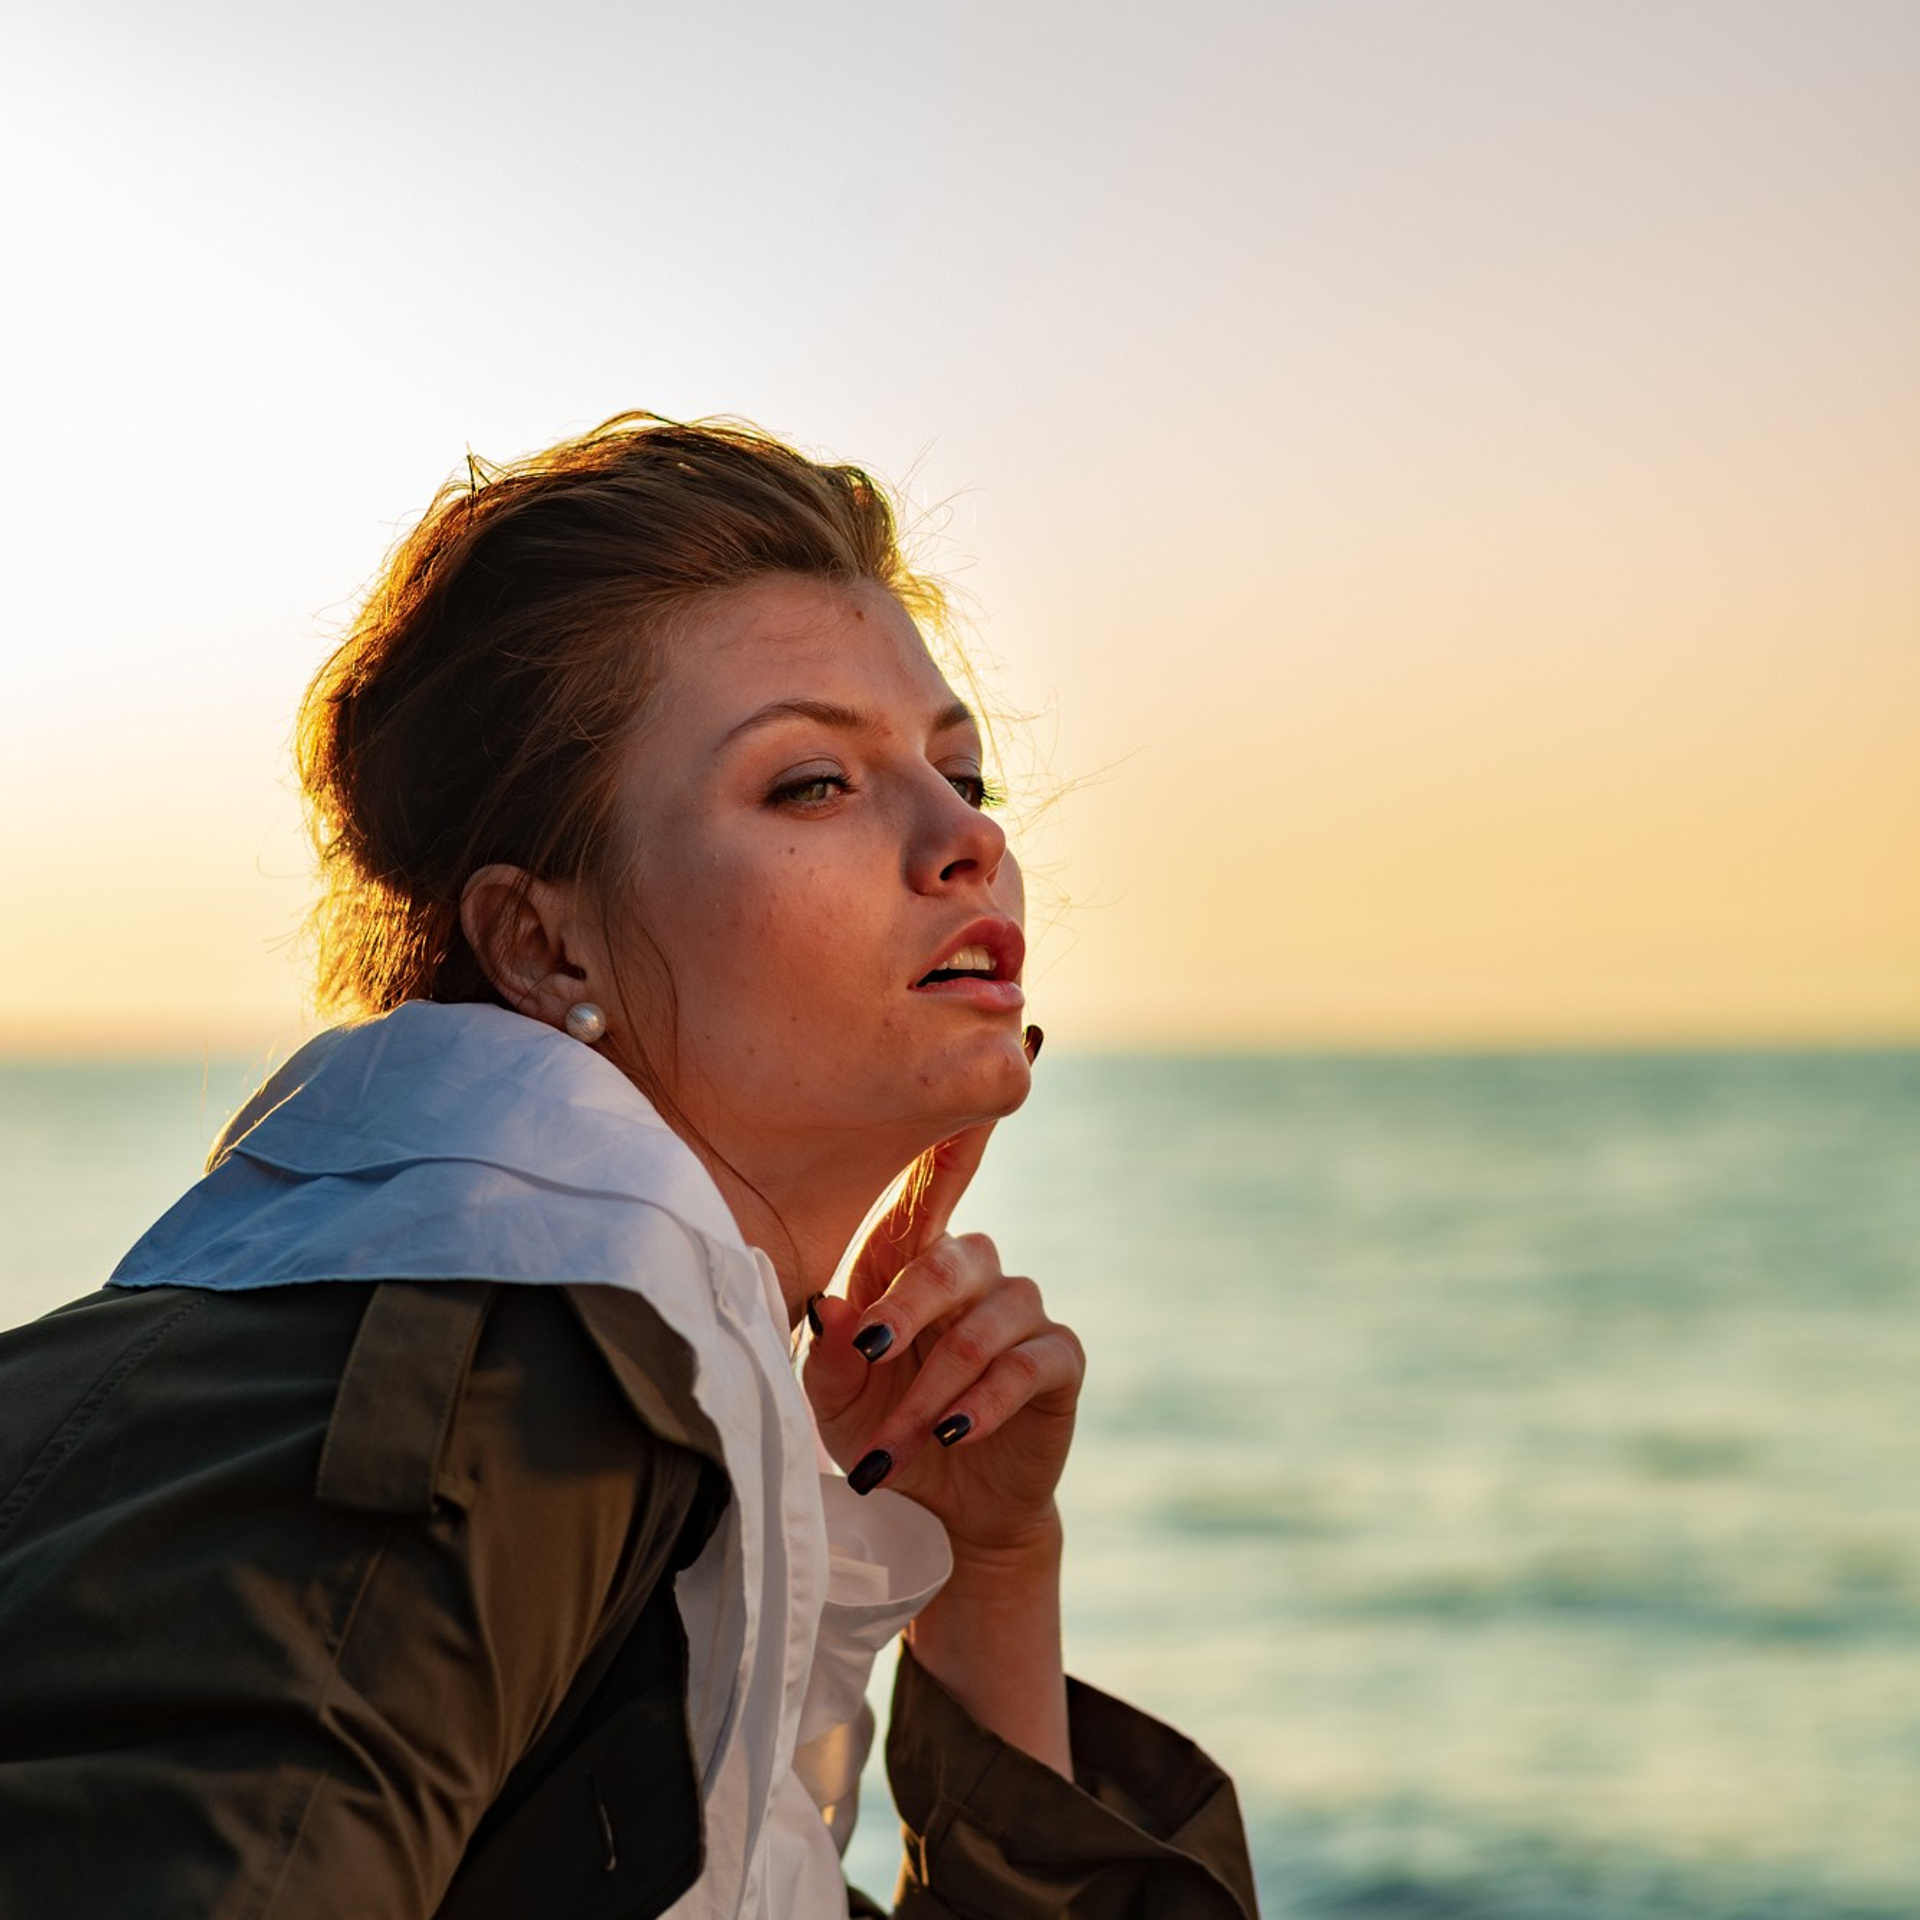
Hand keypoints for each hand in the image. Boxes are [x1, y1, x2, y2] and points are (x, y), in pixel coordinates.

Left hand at [803, 1057, 1083, 1557]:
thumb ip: (832, 1351)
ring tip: (896, 1445)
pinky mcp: (1058, 1361)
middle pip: (950, 1259)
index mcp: (914, 1262)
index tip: (972, 1085)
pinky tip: (956, 1433)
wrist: (939, 1515)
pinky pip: (1026, 1365)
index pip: (935, 1186)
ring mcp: (1022, 1313)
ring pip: (982, 1326)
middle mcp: (975, 1273)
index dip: (955, 1137)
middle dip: (905, 1314)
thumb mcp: (835, 1397)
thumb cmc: (880, 1432)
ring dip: (932, 1389)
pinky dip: (984, 1400)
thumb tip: (832, 1307)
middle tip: (870, 1360)